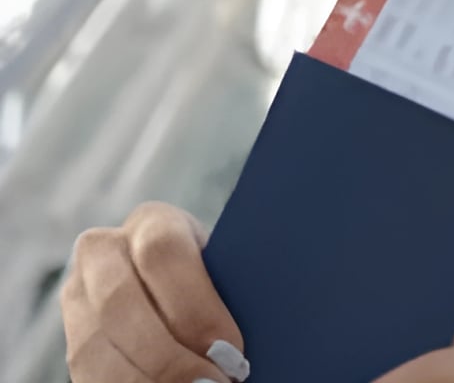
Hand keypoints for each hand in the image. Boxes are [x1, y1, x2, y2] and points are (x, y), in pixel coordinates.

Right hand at [61, 202, 248, 381]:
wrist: (181, 295)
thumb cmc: (227, 284)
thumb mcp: (235, 274)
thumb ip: (238, 289)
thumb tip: (245, 334)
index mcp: (154, 223)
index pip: (162, 253)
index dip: (194, 307)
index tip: (229, 349)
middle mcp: (104, 251)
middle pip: (120, 302)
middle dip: (167, 355)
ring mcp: (78, 294)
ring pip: (95, 345)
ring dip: (146, 379)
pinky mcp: (71, 337)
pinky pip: (87, 373)